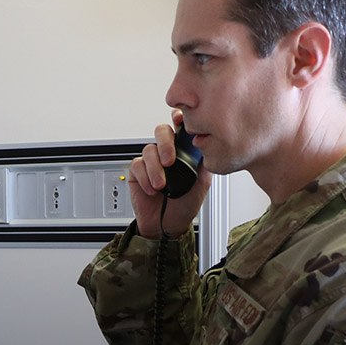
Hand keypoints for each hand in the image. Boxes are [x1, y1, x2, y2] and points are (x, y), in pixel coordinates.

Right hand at [129, 110, 210, 238]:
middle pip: (161, 131)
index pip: (179, 128)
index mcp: (182, 151)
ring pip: (148, 149)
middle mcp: (166, 153)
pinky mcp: (136, 172)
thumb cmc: (185, 205)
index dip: (178, 119)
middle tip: (169, 162)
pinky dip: (144, 177)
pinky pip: (137, 165)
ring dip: (155, 168)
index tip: (179, 120)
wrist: (169, 225)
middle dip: (165, 144)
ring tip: (161, 185)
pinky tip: (152, 189)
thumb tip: (208, 146)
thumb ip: (204, 163)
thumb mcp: (202, 183)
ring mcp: (151, 162)